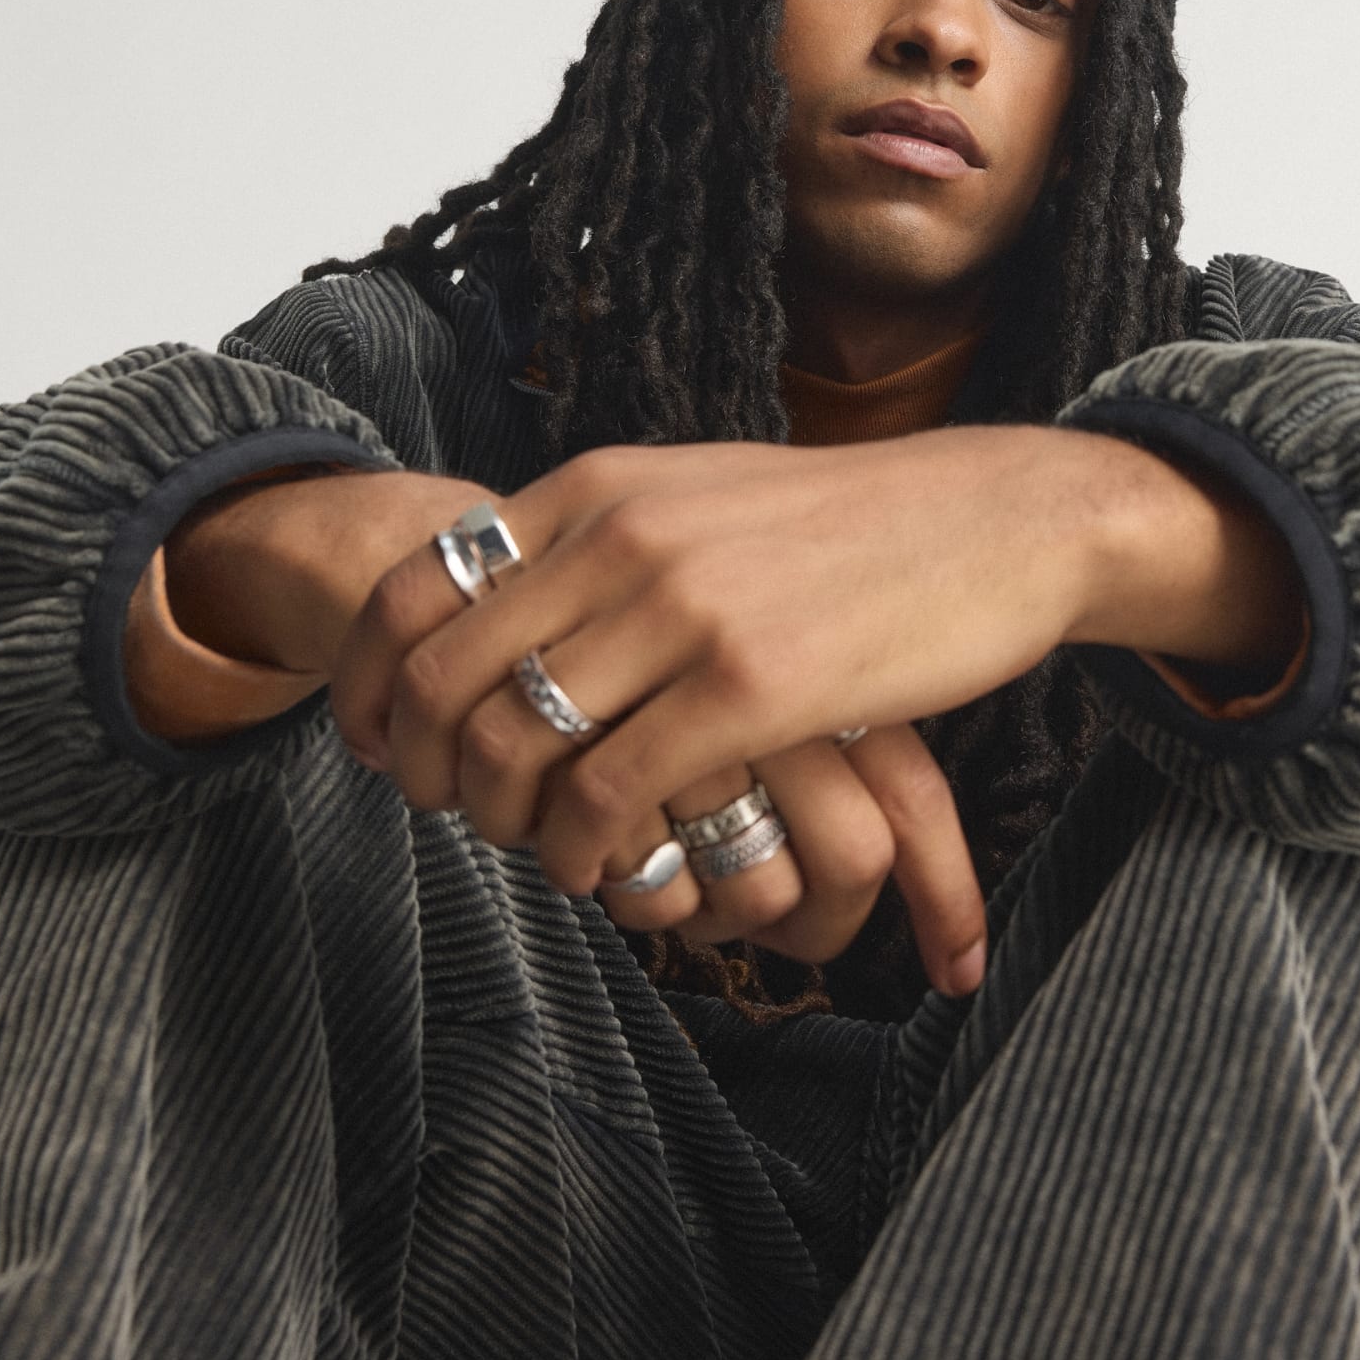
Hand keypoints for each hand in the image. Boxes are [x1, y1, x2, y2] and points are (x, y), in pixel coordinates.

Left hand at [329, 423, 1298, 990]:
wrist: (992, 519)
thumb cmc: (844, 525)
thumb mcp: (698, 494)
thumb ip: (599, 537)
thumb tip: (500, 599)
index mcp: (596, 489)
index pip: (411, 588)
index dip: (366, 683)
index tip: (378, 747)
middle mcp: (618, 538)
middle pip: (439, 680)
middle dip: (421, 771)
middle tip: (453, 817)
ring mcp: (683, 609)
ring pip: (513, 746)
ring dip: (505, 825)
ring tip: (545, 849)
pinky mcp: (752, 685)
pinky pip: (612, 796)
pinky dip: (586, 854)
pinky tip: (611, 870)